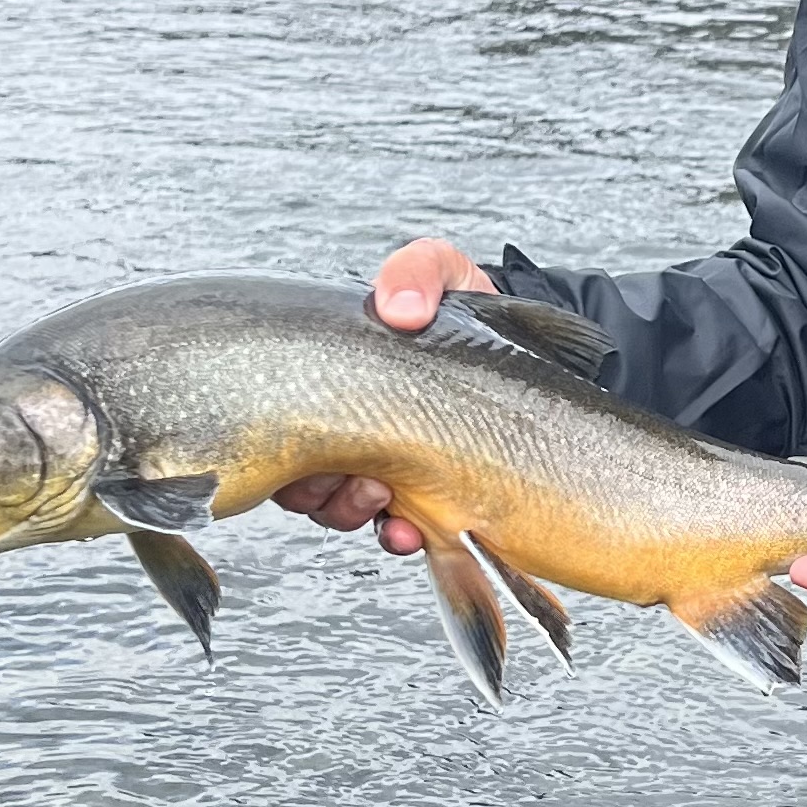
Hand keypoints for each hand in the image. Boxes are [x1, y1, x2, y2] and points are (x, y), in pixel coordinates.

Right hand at [271, 237, 493, 556]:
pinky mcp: (424, 494)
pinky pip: (394, 530)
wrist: (524, 346)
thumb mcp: (440, 271)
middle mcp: (349, 424)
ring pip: (338, 508)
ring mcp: (384, 462)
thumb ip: (415, 272)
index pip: (282, 422)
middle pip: (299, 477)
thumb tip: (398, 309)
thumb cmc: (463, 310)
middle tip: (354, 474)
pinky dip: (395, 536)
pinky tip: (410, 529)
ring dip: (350, 509)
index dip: (282, 446)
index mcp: (336, 378)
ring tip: (384, 494)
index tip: (311, 447)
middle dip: (316, 487)